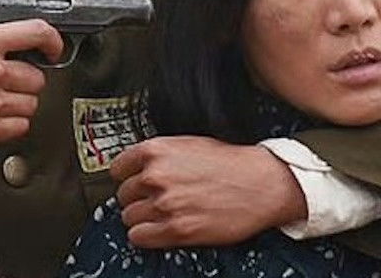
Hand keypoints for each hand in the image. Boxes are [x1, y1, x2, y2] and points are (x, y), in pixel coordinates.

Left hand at [110, 136, 306, 247]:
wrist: (262, 183)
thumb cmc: (232, 164)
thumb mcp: (190, 144)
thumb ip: (161, 156)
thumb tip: (141, 168)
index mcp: (157, 151)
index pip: (118, 168)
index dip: (127, 177)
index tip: (132, 182)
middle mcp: (157, 176)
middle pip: (123, 194)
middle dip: (137, 198)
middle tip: (154, 199)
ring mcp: (165, 204)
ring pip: (129, 217)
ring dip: (142, 218)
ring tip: (160, 215)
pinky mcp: (176, 229)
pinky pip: (139, 237)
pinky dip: (146, 236)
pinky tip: (159, 230)